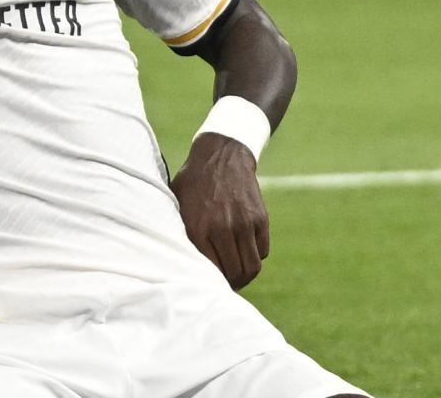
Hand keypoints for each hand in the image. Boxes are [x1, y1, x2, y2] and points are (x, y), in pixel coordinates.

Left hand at [171, 133, 269, 289]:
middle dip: (230, 284)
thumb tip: (180, 266)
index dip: (211, 284)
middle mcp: (222, 228)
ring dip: (245, 276)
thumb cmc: (193, 185)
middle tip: (225, 284)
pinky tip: (244, 252)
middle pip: (233, 274)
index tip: (209, 286)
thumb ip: (181, 236)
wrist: (221, 155)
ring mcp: (244, 224)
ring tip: (237, 275)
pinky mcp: (260, 218)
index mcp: (197, 229)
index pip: (209, 272)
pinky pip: (262, 251)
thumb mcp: (177, 207)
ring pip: (251, 267)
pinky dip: (255, 257)